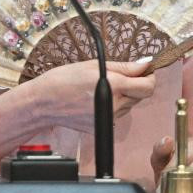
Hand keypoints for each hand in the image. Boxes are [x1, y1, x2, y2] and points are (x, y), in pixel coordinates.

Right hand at [29, 58, 154, 132]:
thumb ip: (123, 67)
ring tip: (101, 88)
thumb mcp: (93, 65)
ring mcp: (110, 119)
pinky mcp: (104, 127)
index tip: (143, 71)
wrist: (43, 103)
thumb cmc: (62, 80)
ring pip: (129, 105)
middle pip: (141, 96)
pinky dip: (112, 106)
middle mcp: (116, 105)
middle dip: (135, 85)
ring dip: (123, 96)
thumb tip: (146, 65)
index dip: (149, 77)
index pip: (148, 86)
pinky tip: (95, 101)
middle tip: (117, 77)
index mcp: (115, 86)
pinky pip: (117, 115)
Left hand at [151, 134, 192, 192]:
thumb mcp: (162, 157)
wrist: (186, 180)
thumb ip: (161, 149)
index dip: (177, 162)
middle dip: (185, 177)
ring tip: (185, 192)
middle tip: (175, 184)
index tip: (168, 171)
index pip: (190, 150)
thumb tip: (166, 140)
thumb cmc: (173, 167)